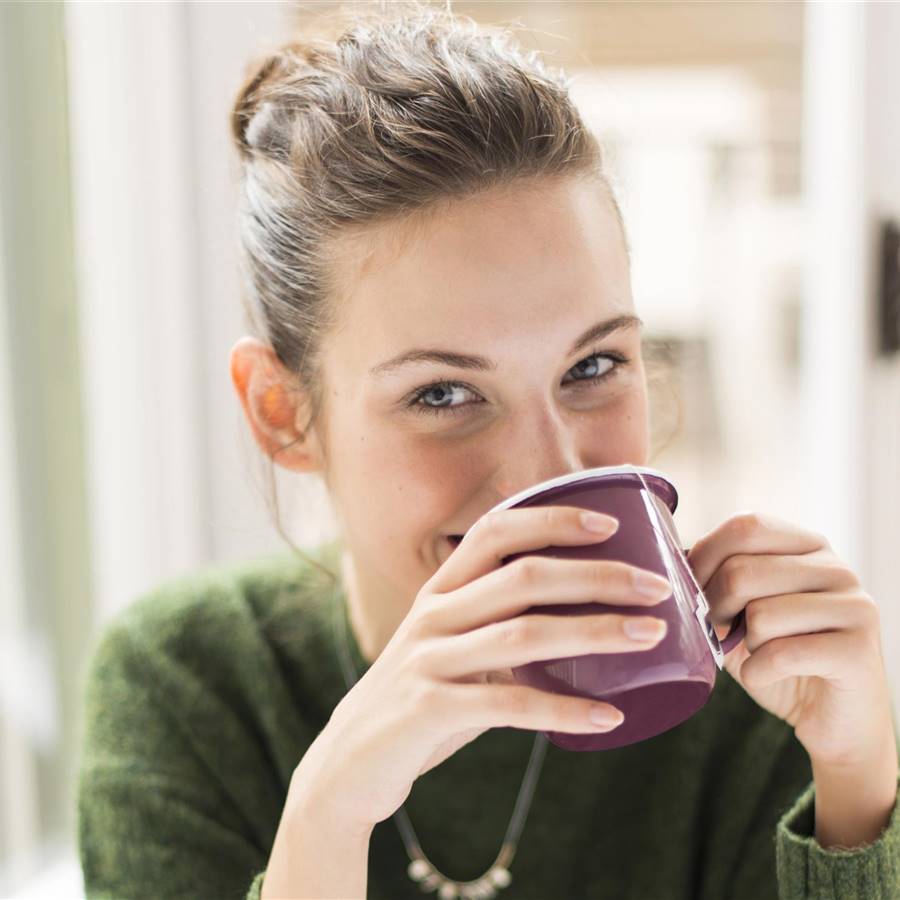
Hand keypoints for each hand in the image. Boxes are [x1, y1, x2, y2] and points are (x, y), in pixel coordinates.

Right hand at [304, 504, 673, 830]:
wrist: (351, 763)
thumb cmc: (422, 697)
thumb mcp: (450, 646)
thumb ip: (497, 622)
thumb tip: (577, 609)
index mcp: (441, 591)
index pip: (496, 532)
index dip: (552, 519)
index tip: (610, 523)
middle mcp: (434, 616)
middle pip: (523, 578)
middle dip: (597, 575)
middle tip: (658, 586)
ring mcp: (428, 660)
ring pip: (523, 635)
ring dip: (596, 633)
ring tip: (652, 636)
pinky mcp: (428, 709)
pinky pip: (509, 706)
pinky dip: (564, 711)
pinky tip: (610, 718)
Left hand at [686, 511, 896, 768]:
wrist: (831, 720)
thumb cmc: (777, 656)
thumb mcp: (741, 610)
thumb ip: (717, 577)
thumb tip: (670, 558)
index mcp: (808, 546)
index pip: (746, 527)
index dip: (704, 558)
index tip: (690, 591)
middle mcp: (836, 568)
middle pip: (743, 571)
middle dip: (714, 608)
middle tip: (718, 631)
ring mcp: (855, 606)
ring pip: (760, 615)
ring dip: (743, 645)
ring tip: (759, 652)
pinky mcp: (859, 650)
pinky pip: (781, 655)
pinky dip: (757, 673)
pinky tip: (767, 676)